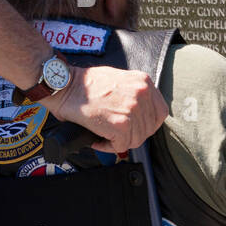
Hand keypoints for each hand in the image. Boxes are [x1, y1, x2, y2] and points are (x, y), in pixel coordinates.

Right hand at [45, 64, 168, 152]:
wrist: (66, 85)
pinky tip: (97, 139)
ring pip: (135, 140)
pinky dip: (108, 147)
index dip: (147, 123)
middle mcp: (142, 94)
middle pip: (148, 129)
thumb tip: (139, 113)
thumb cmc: (85, 83)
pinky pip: (121, 146)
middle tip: (115, 133)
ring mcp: (133, 110)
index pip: (160, 112)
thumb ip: (133, 92)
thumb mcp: (120, 78)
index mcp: (144, 82)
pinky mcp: (120, 125)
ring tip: (104, 135)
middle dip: (132, 134)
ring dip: (119, 141)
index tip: (135, 127)